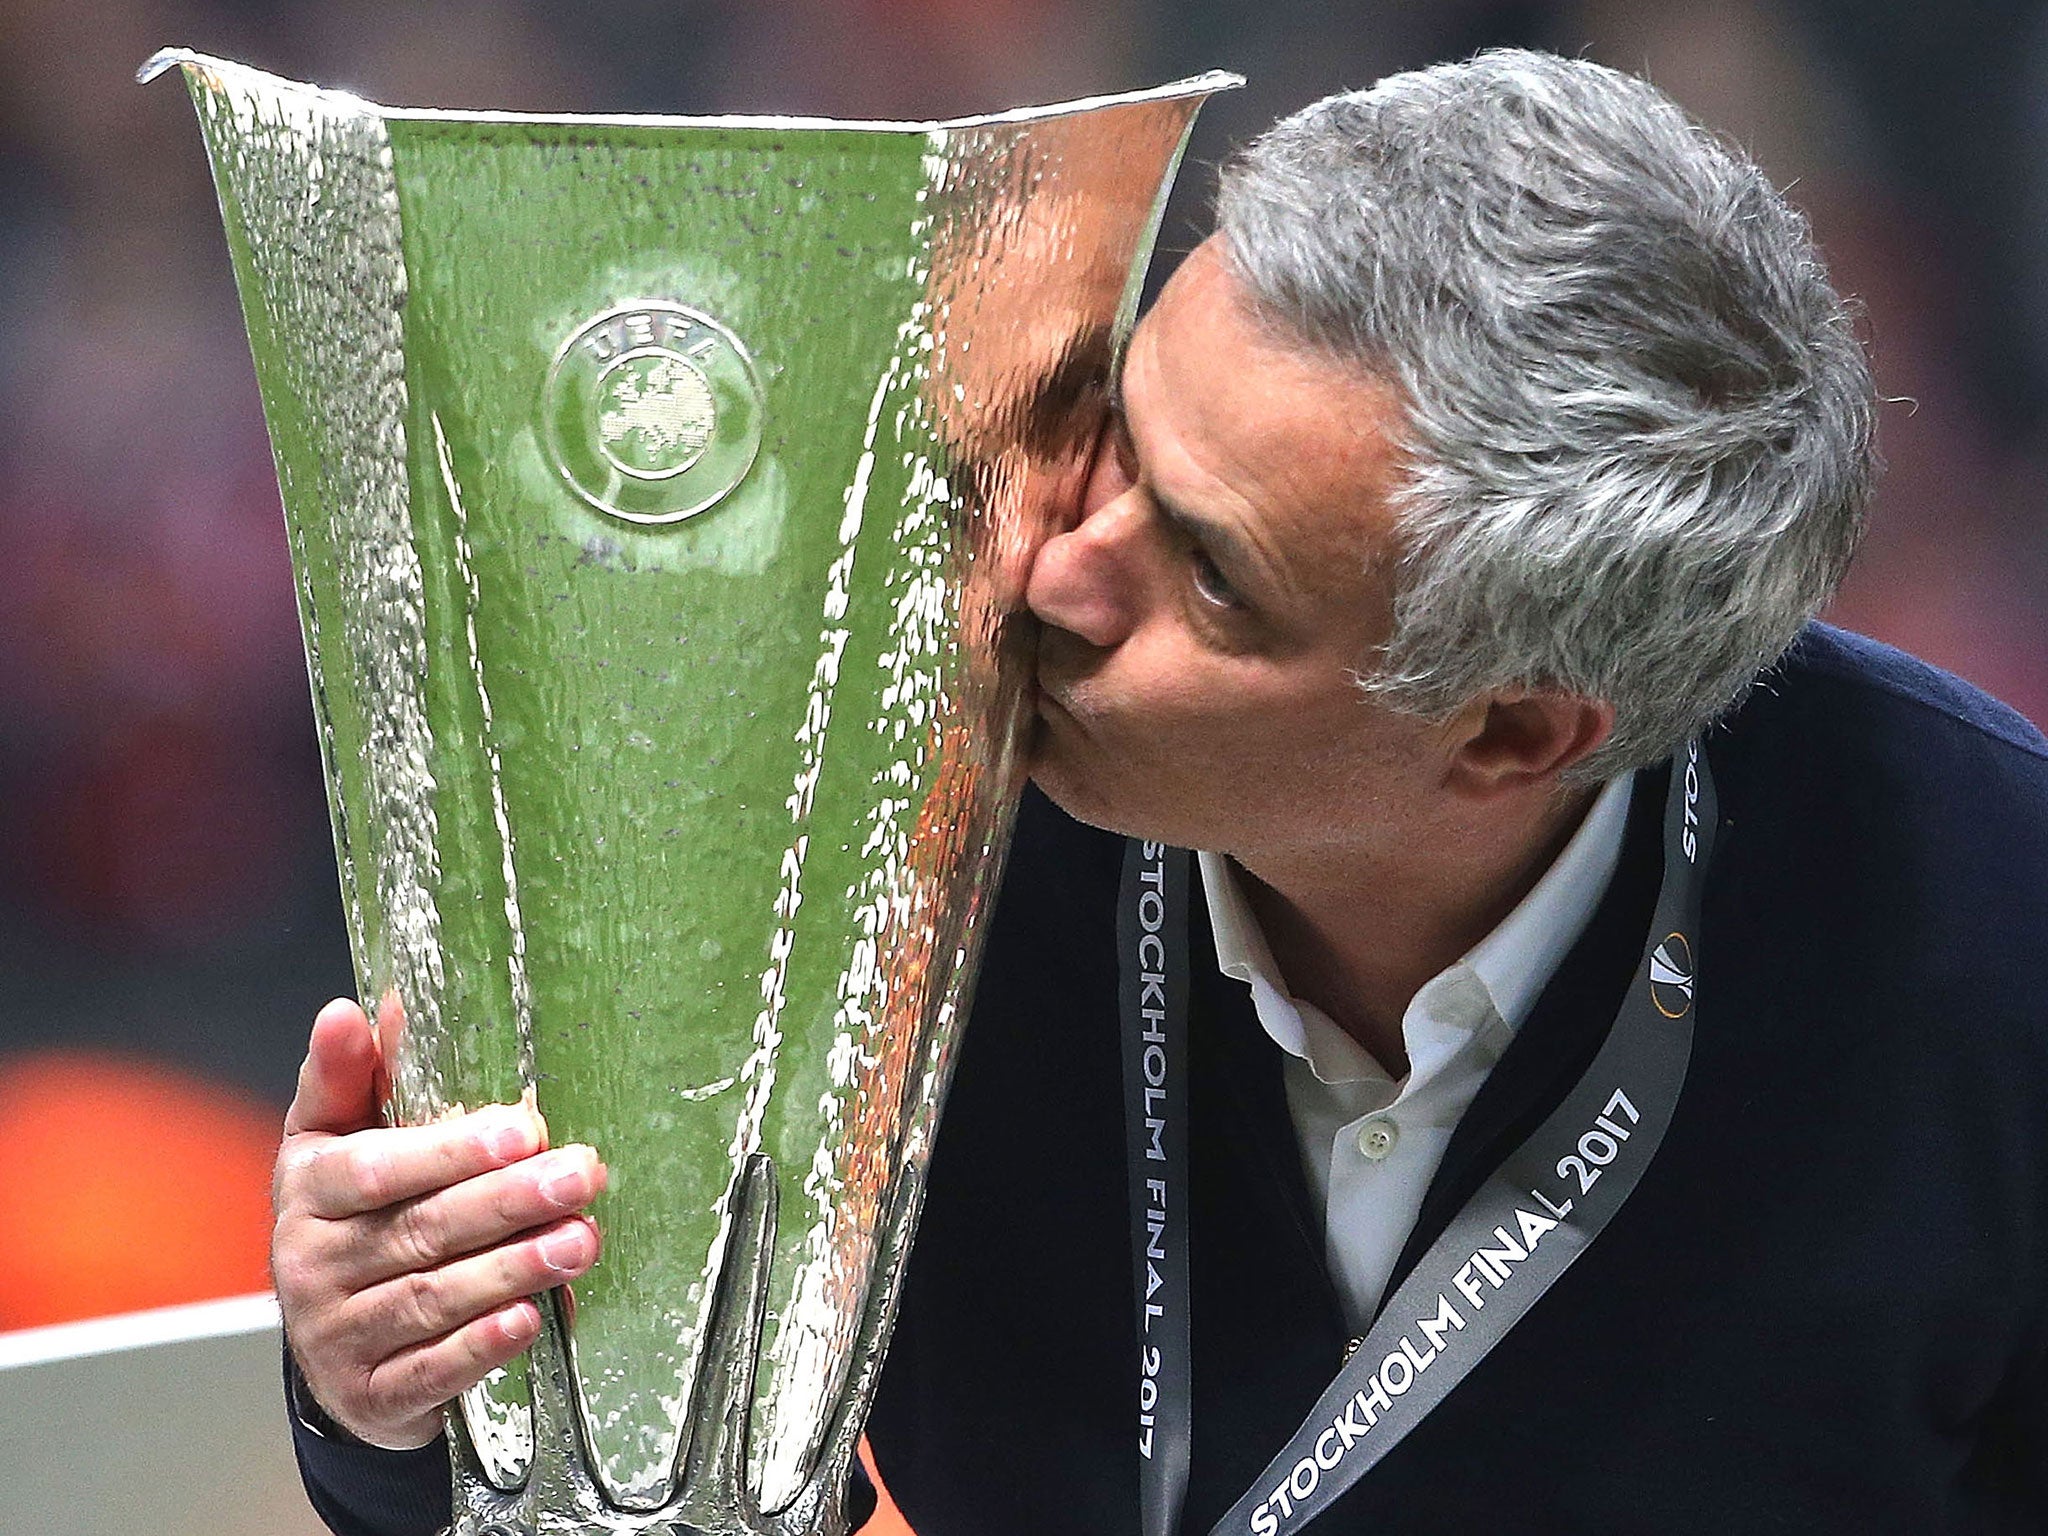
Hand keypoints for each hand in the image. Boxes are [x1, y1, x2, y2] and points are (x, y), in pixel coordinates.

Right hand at [272, 998, 606, 1448]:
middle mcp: (312, 1263)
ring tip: (581, 1240)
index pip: (373, 1167)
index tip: (522, 1127)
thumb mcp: (336, 1142)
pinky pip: (431, 1370)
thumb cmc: (351, 1220)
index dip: (449, 1149)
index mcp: (308, 1189)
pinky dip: (481, 1347)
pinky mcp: (371, 1394)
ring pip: (432, 1297)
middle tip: (582, 1175)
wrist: (334, 1349)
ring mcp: (337, 1336)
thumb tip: (360, 1007)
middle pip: (419, 1228)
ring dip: (514, 1268)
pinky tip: (530, 1320)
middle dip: (508, 1201)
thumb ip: (352, 1077)